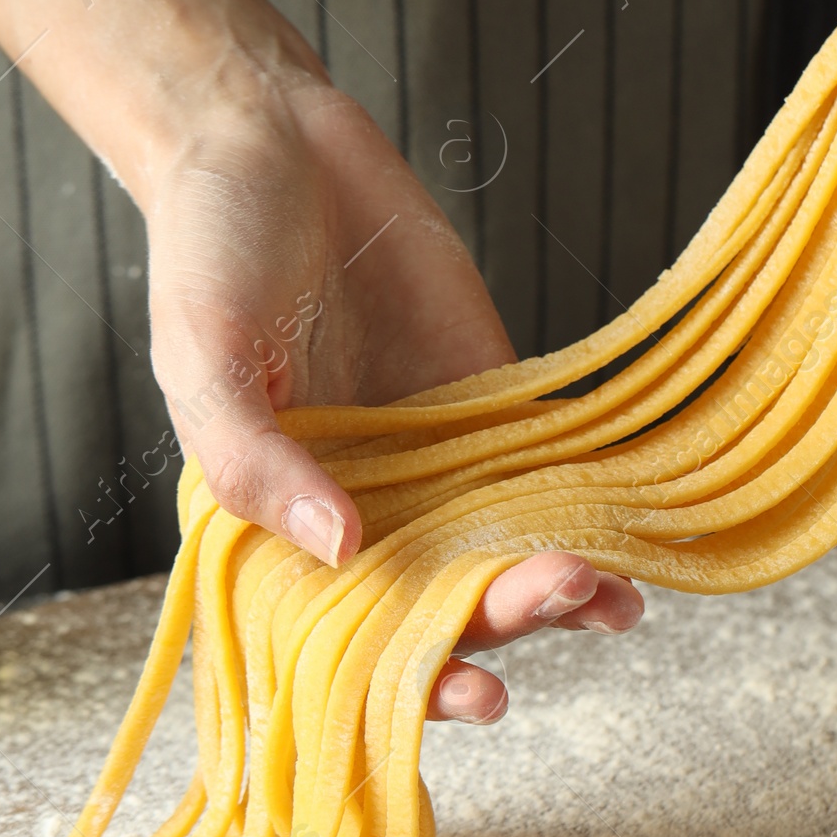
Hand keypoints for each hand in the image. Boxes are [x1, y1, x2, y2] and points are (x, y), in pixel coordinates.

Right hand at [146, 71, 641, 720]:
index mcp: (277, 526)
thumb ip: (253, 457)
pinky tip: (633, 542)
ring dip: (559, 586)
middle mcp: (362, 513)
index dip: (416, 680)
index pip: (351, 638)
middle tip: (559, 591)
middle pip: (444, 604)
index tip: (479, 694)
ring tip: (609, 595)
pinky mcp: (489, 407)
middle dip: (505, 618)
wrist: (271, 141)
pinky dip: (589, 512)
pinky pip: (544, 477)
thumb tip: (336, 549)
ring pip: (503, 554)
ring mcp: (433, 465)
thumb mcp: (203, 356)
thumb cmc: (211, 253)